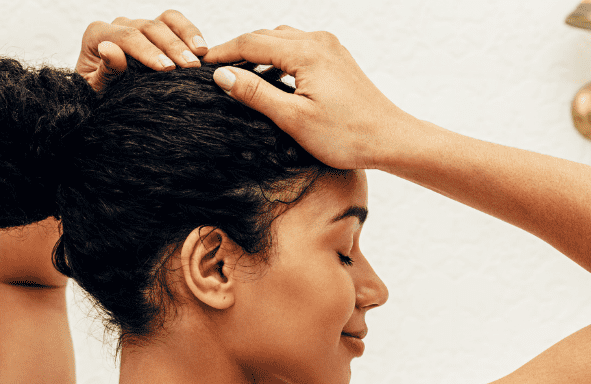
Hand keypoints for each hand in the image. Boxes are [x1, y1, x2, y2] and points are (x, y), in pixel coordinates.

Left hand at [76, 10, 208, 91]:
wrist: (109, 98)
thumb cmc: (102, 96)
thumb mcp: (98, 90)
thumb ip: (105, 71)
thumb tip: (109, 49)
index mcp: (99, 35)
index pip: (126, 37)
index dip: (148, 51)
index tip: (167, 69)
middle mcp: (119, 25)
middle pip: (148, 28)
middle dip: (172, 47)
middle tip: (190, 67)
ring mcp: (140, 26)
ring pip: (165, 21)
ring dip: (186, 37)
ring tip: (201, 55)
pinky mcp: (158, 29)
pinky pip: (175, 22)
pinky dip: (190, 32)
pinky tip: (203, 49)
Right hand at [204, 27, 416, 170]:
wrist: (390, 139)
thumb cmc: (346, 135)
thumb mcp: (293, 118)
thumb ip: (255, 93)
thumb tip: (222, 75)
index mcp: (306, 52)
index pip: (251, 41)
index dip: (222, 53)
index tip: (200, 67)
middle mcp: (319, 41)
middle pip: (265, 36)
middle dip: (238, 50)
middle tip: (213, 71)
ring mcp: (330, 48)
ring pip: (282, 40)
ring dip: (258, 53)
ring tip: (238, 74)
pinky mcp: (337, 58)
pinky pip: (299, 49)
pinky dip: (278, 58)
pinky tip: (270, 78)